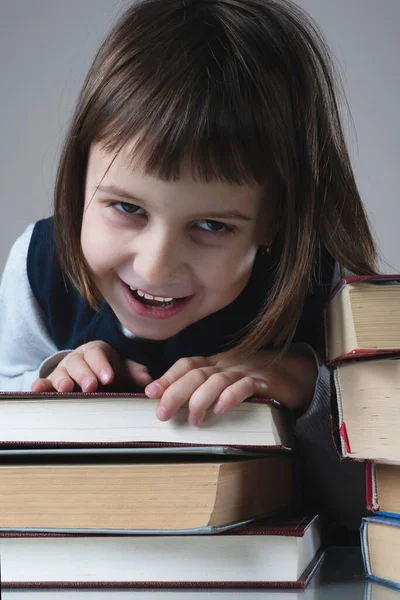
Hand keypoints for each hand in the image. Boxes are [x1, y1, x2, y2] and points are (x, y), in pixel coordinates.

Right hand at [31, 341, 152, 392]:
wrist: (91, 372)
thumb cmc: (109, 370)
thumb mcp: (123, 369)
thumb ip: (135, 372)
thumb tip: (148, 380)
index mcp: (96, 352)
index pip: (98, 355)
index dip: (102, 365)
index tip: (109, 378)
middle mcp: (77, 359)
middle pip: (79, 364)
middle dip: (85, 375)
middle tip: (91, 386)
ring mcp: (62, 371)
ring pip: (61, 374)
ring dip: (63, 381)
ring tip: (67, 390)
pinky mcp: (52, 383)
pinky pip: (45, 384)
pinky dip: (40, 387)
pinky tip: (37, 390)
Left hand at [145, 350, 316, 424]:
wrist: (299, 374)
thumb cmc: (259, 381)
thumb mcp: (230, 382)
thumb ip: (208, 389)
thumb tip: (178, 407)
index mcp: (218, 363)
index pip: (188, 364)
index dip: (167, 377)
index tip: (149, 393)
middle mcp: (228, 364)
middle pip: (196, 373)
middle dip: (175, 392)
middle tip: (161, 413)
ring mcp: (246, 371)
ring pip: (217, 380)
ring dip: (200, 399)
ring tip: (193, 419)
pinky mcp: (265, 382)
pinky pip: (245, 386)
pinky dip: (230, 397)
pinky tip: (221, 410)